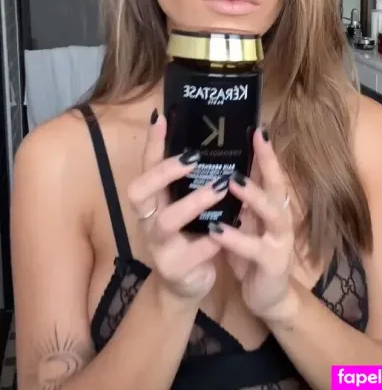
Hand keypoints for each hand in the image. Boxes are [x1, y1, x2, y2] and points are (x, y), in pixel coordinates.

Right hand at [127, 110, 228, 302]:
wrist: (188, 284)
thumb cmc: (190, 234)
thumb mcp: (187, 205)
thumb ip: (194, 180)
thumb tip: (211, 138)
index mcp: (153, 200)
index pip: (146, 166)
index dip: (152, 143)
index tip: (162, 117)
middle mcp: (148, 220)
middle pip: (139, 191)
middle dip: (164, 172)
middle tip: (193, 157)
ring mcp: (158, 246)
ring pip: (166, 220)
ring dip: (193, 202)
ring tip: (220, 188)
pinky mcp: (174, 269)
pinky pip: (190, 253)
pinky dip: (208, 242)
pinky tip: (223, 234)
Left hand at [208, 128, 294, 321]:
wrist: (266, 297)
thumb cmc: (251, 251)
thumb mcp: (245, 219)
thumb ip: (240, 194)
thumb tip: (223, 159)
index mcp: (272, 203)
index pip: (270, 170)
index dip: (266, 149)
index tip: (256, 125)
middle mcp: (280, 216)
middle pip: (277, 184)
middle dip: (267, 161)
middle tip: (254, 138)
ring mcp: (279, 240)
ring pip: (271, 213)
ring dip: (252, 195)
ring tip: (232, 180)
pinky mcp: (271, 264)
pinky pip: (253, 248)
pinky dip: (235, 237)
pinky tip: (216, 230)